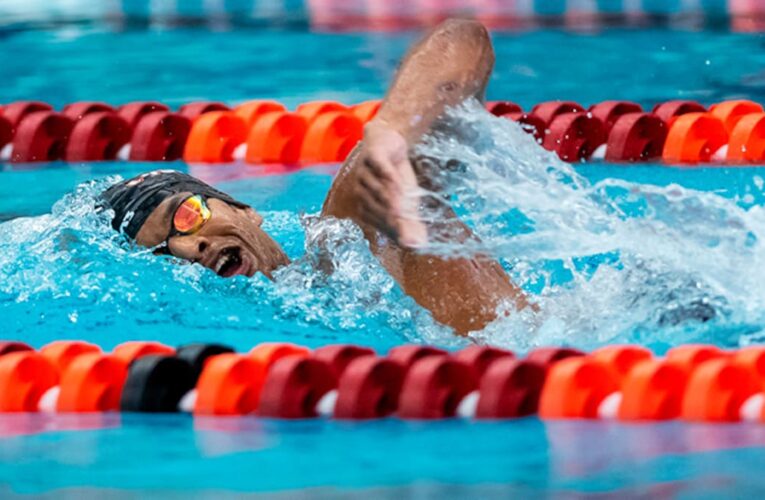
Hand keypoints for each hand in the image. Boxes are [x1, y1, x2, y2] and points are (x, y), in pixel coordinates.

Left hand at [352, 122, 427, 246]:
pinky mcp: (373, 154)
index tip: (407, 238)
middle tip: (406, 222)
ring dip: (390, 196)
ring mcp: (365, 172)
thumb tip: (415, 247)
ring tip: (404, 206)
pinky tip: (400, 183)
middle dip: (390, 215)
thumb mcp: (405, 202)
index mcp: (365, 204)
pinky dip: (389, 175)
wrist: (391, 143)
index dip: (391, 229)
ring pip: (377, 187)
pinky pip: (379, 166)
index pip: (377, 221)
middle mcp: (360, 189)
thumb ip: (408, 224)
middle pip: (376, 205)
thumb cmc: (396, 177)